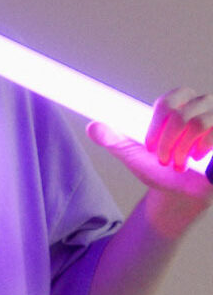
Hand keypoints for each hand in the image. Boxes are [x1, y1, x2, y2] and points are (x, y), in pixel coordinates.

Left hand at [87, 87, 212, 234]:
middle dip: (166, 142)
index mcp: (178, 103)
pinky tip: (196, 159)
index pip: (167, 102)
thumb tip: (92, 126)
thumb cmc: (158, 168)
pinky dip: (200, 149)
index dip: (155, 128)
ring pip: (197, 123)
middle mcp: (202, 104)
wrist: (180, 191)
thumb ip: (112, 138)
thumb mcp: (132, 154)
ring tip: (178, 163)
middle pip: (180, 114)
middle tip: (163, 159)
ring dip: (182, 149)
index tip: (149, 148)